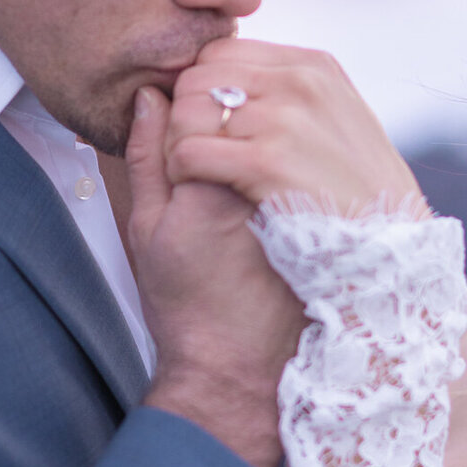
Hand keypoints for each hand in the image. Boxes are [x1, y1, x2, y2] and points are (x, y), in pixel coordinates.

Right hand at [126, 86, 303, 466]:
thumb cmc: (189, 309)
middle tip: (209, 138)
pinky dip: (287, 145)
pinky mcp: (321, 207)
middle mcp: (264, 183)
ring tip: (239, 155)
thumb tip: (148, 98)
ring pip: (281, 114)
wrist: (243, 371)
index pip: (201, 98)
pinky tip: (270, 175)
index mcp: (212, 186)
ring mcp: (298, 193)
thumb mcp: (147, 232)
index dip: (184, 106)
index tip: (177, 133)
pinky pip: (306, 148)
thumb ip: (145, 158)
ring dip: (258, 117)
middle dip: (223, 100)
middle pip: (246, 95)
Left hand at [164, 39, 424, 213]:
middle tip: (189, 152)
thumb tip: (224, 75)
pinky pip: (188, 152)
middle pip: (197, 78)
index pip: (219, 54)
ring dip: (176, 145)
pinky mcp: (268, 162)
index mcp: (314, 67)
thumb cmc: (357, 193)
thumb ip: (287, 93)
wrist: (391, 247)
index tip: (208, 128)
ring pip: (186, 112)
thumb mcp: (336, 122)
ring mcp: (285, 120)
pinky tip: (194, 189)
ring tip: (191, 173)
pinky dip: (179, 171)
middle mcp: (300, 82)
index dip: (202, 90)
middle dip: (183, 115)